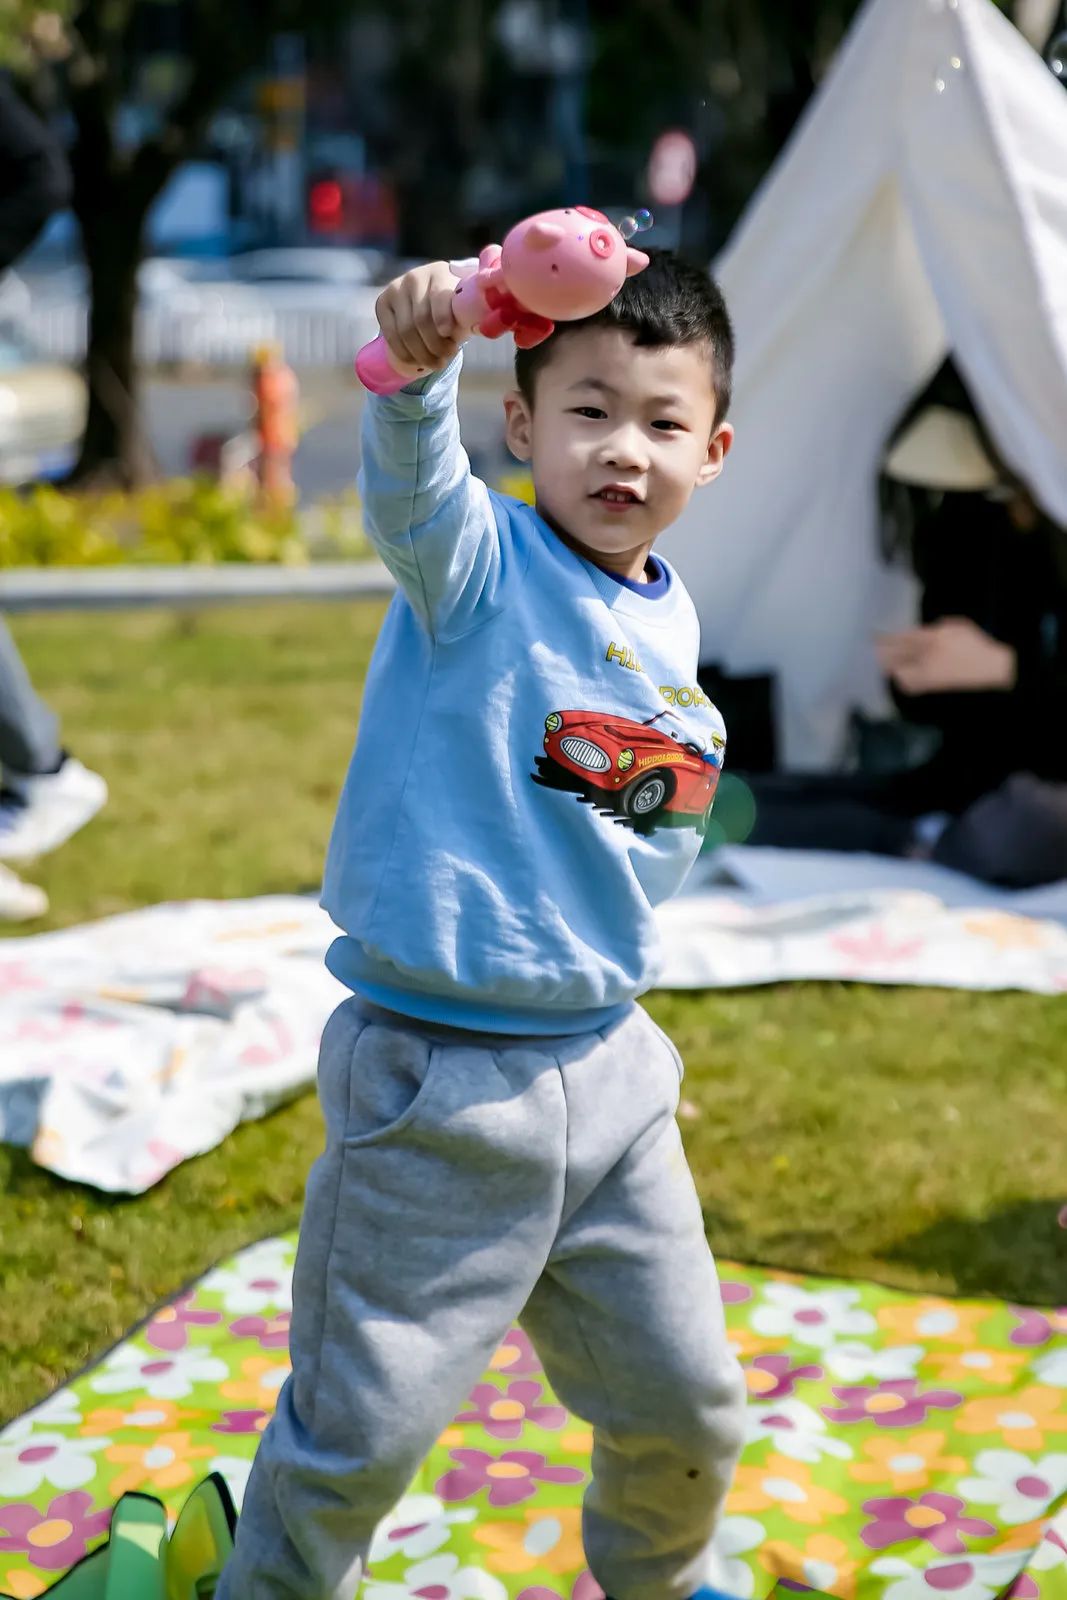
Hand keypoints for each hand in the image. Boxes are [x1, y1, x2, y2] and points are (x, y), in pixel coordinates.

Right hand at [374, 261, 463, 374]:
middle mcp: (415, 277)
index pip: (439, 295)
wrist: (428, 299)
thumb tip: (479, 328)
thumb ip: (469, 315)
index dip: (443, 316)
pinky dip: (404, 353)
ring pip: (405, 330)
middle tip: (445, 360)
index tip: (448, 334)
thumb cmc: (452, 307)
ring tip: (434, 363)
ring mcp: (396, 288)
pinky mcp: (382, 303)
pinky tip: (416, 361)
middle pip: (421, 319)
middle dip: (434, 345)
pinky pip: (390, 334)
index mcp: (440, 273)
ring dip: (421, 353)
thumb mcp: (462, 308)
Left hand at [875, 616, 1016, 694]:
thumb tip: (923, 630)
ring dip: (890, 667)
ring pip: (899, 670)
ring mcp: (929, 671)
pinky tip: (899, 677)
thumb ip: (938, 626)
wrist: (989, 667)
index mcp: (933, 637)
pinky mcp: (932, 685)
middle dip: (882, 652)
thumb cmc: (975, 644)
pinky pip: (911, 685)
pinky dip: (903, 681)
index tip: (874, 636)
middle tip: (872, 650)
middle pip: (896, 654)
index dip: (885, 638)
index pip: (902, 637)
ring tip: (882, 663)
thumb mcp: (958, 625)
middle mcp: (927, 654)